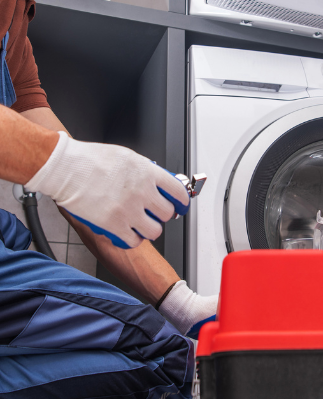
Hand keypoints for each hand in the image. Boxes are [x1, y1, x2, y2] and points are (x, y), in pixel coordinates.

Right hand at [25, 132, 189, 247]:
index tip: (180, 205)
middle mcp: (142, 192)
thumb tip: (154, 182)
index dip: (181, 201)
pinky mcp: (114, 225)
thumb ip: (144, 171)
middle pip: (167, 214)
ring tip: (139, 224)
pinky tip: (126, 232)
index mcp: (147, 172)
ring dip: (148, 229)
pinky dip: (131, 239)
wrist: (65, 168)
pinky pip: (133, 241)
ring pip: (154, 231)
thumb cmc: (90, 159)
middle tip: (154, 214)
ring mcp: (129, 210)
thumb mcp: (127, 157)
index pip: (178, 191)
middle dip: (161, 215)